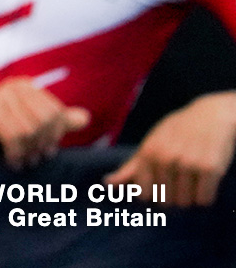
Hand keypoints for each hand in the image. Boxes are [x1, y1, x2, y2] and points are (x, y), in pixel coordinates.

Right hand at [0, 77, 89, 167]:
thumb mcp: (29, 127)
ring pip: (31, 130)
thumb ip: (57, 122)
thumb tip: (86, 117)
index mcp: (27, 87)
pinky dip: (15, 153)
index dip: (54, 136)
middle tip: (33, 159)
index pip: (56, 114)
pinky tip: (10, 161)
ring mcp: (0, 96)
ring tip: (21, 160)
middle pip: (46, 122)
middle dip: (42, 145)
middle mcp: (15, 86)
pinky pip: (14, 136)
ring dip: (27, 152)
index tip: (44, 150)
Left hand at [103, 91, 235, 205]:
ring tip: (193, 177)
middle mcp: (165, 158)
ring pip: (185, 202)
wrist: (211, 115)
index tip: (162, 184)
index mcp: (148, 153)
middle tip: (180, 177)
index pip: (144, 194)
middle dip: (173, 195)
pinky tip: (205, 181)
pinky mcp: (209, 168)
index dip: (154, 194)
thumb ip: (132, 166)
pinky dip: (205, 195)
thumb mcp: (152, 143)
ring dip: (190, 196)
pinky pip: (203, 199)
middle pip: (165, 201)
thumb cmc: (176, 132)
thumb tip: (107, 183)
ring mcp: (187, 163)